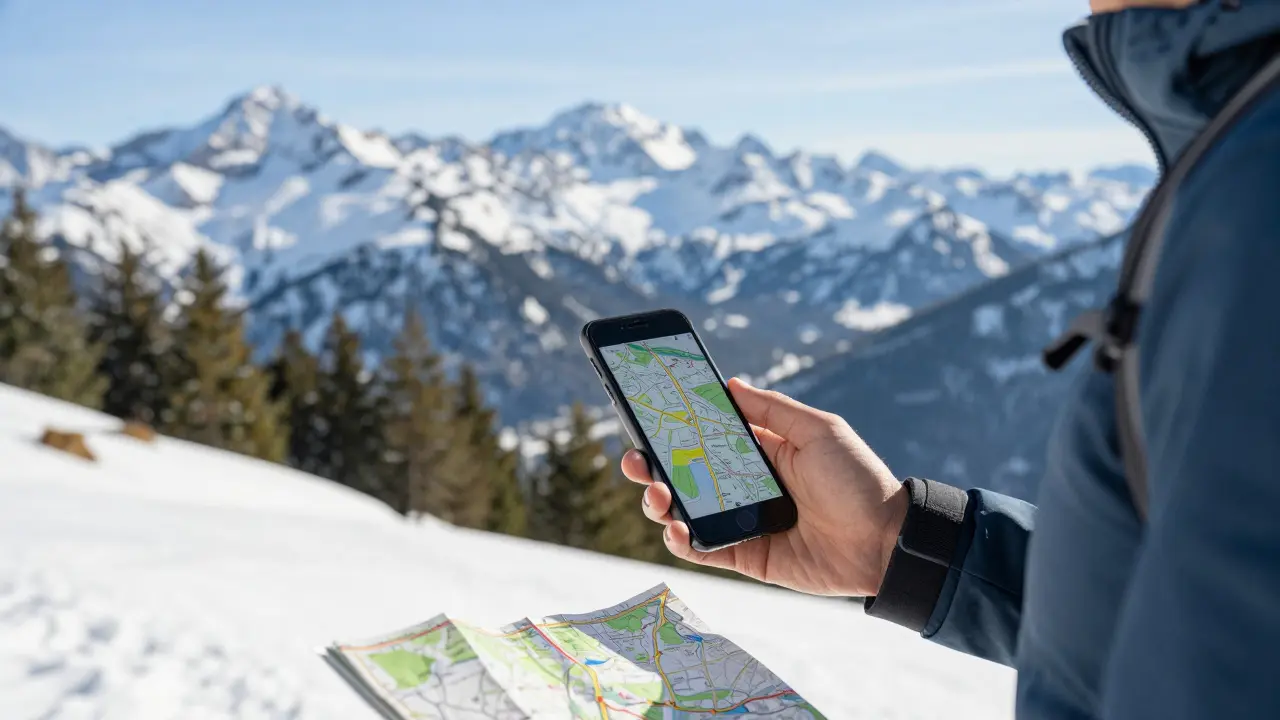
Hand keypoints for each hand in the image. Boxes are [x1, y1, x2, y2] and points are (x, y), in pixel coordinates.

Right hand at [622, 377, 908, 596]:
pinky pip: (703, 549)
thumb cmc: (858, 479)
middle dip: (653, 465)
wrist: (887, 541)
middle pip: (686, 474)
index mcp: (762, 452)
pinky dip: (681, 540)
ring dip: (660, 501)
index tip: (647, 415)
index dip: (676, 427)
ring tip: (655, 493)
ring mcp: (743, 522)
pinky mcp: (746, 556)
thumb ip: (773, 410)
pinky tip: (673, 527)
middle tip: (634, 458)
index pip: (707, 436)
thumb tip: (731, 384)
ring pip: (686, 511)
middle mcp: (746, 486)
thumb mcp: (819, 430)